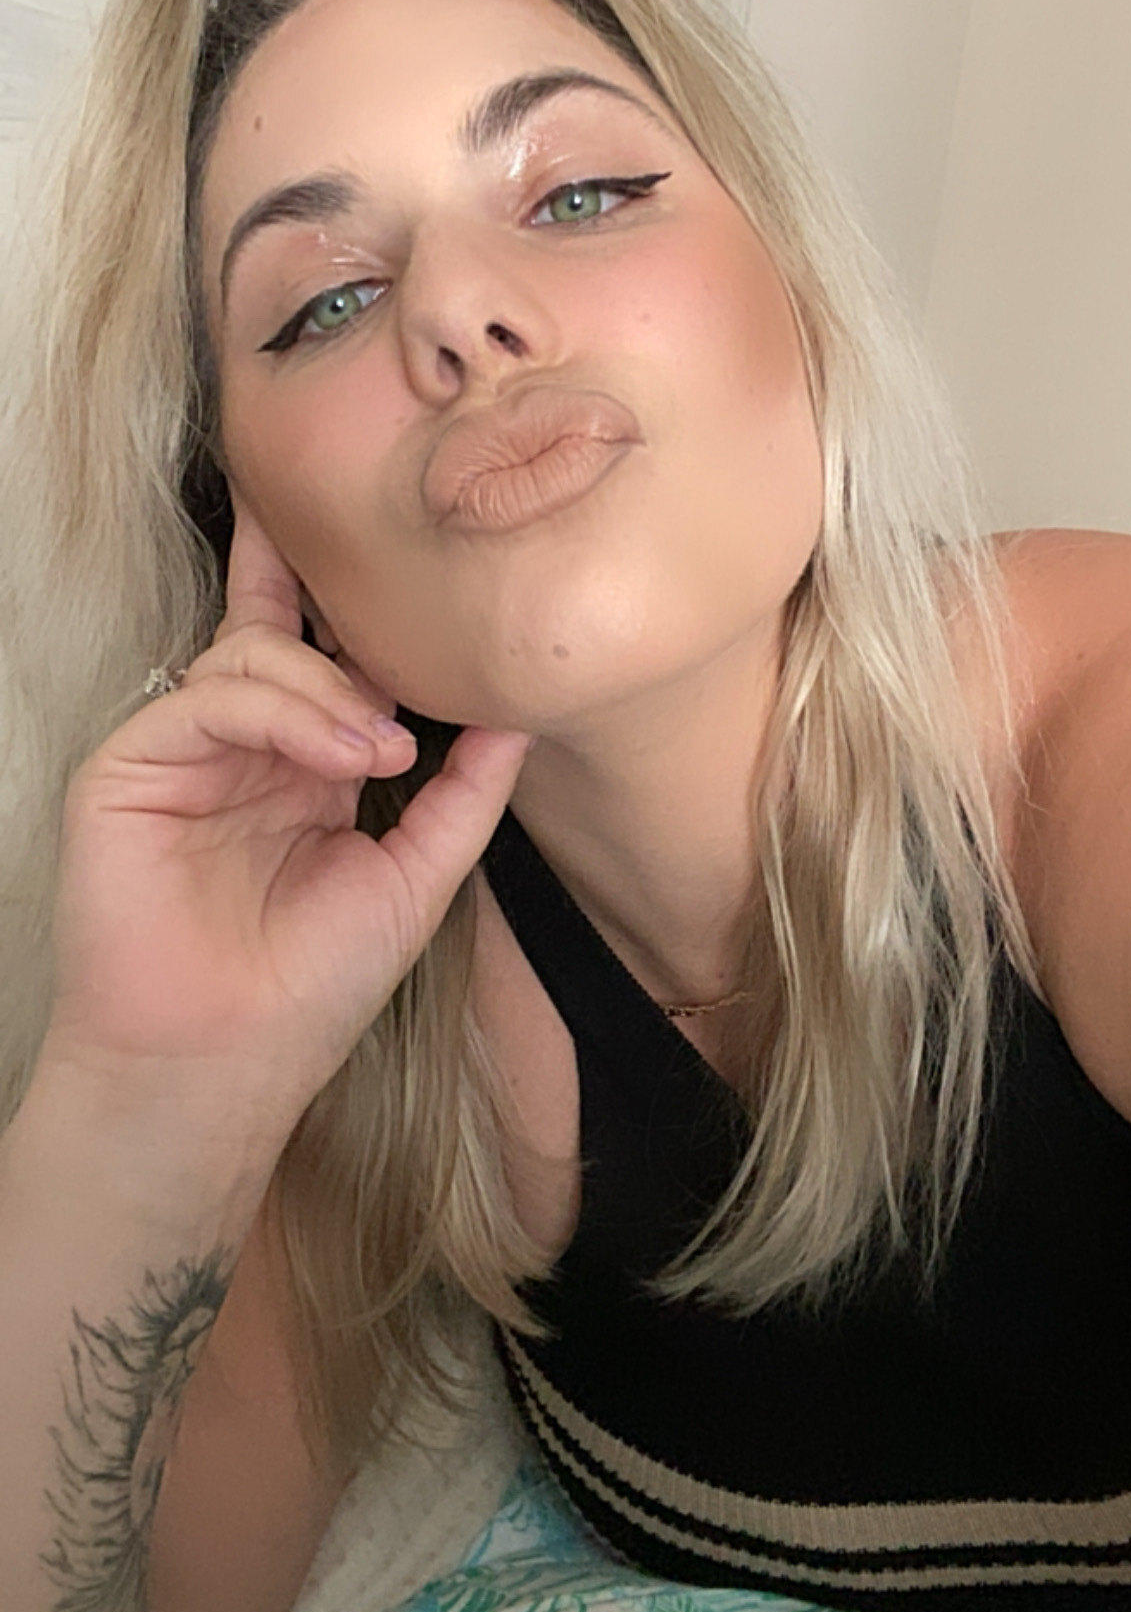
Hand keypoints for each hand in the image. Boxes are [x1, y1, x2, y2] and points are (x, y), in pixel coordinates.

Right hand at [44, 493, 529, 1128]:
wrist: (222, 1066)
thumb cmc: (311, 987)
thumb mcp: (419, 876)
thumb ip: (467, 790)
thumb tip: (522, 710)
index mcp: (297, 764)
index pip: (316, 655)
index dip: (344, 597)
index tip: (403, 544)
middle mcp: (236, 747)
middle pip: (273, 628)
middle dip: (330, 598)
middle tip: (406, 619)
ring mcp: (180, 753)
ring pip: (248, 657)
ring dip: (330, 691)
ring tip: (383, 753)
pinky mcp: (127, 769)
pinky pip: (206, 698)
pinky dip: (281, 712)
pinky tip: (341, 757)